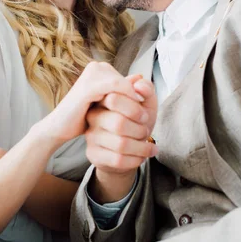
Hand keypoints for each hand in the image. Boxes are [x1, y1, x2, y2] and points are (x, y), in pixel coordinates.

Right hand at [40, 61, 145, 144]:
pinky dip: (127, 101)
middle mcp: (95, 67)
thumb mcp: (107, 104)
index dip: (139, 96)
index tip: (145, 113)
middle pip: (128, 80)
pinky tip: (131, 116)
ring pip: (124, 84)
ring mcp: (91, 74)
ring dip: (134, 102)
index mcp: (100, 70)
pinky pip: (116, 88)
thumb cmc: (82, 116)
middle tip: (144, 117)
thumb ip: (122, 90)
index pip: (128, 80)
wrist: (60, 127)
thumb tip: (140, 77)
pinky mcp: (89, 85)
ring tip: (140, 119)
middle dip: (137, 99)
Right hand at [85, 78, 157, 201]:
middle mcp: (93, 116)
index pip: (114, 98)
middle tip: (146, 132)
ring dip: (142, 148)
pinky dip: (136, 159)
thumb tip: (138, 82)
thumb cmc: (136, 122)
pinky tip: (142, 157)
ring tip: (150, 147)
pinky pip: (118, 159)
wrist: (128, 149)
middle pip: (119, 123)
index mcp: (103, 99)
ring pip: (121, 144)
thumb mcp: (145, 104)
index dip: (135, 109)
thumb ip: (146, 89)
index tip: (144, 116)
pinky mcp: (93, 154)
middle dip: (140, 130)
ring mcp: (91, 136)